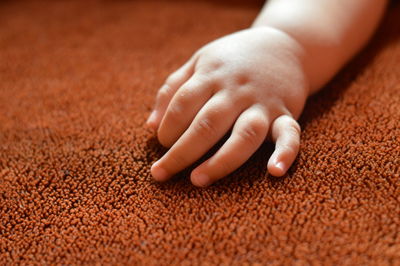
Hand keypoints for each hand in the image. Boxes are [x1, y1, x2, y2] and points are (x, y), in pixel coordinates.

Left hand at [146, 27, 308, 186]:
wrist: (285, 45)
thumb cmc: (232, 59)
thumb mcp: (199, 62)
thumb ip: (172, 89)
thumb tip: (150, 126)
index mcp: (211, 74)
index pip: (182, 104)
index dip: (167, 127)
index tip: (161, 143)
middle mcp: (236, 90)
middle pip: (206, 124)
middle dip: (181, 152)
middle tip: (160, 173)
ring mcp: (262, 103)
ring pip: (243, 134)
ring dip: (220, 160)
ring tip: (197, 180)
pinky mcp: (287, 113)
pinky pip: (290, 134)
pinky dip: (286, 153)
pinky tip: (274, 172)